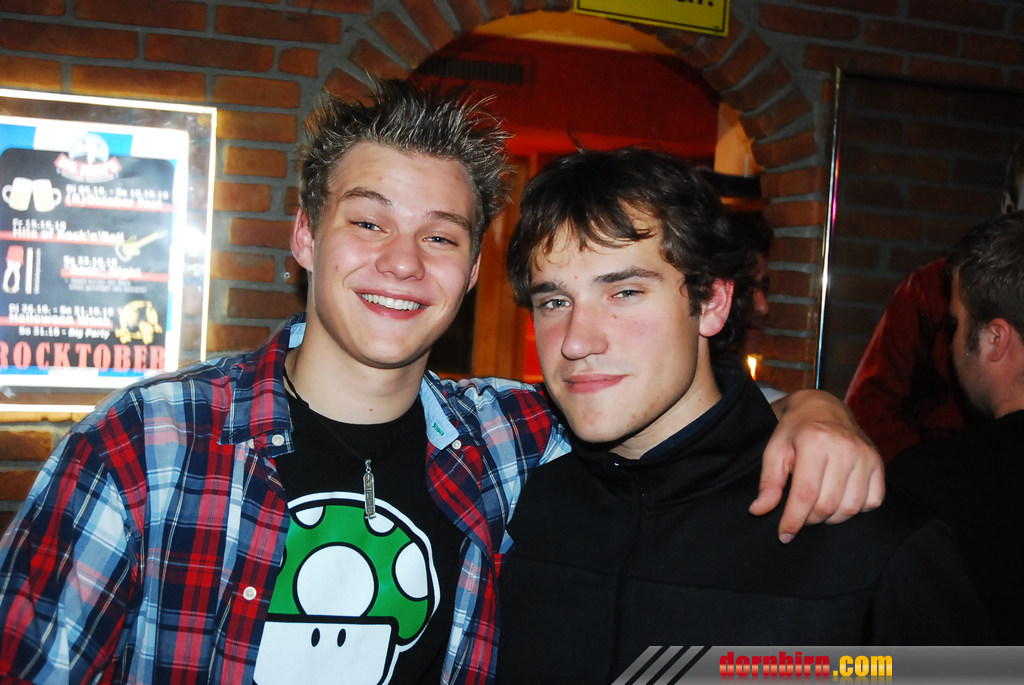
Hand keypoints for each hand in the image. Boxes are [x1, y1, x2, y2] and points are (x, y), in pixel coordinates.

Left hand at [750, 389, 884, 542]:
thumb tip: (759, 511)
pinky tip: (839, 499)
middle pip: (828, 504)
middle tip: (799, 515)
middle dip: (810, 519)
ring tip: (816, 508)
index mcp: (815, 441)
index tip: (784, 535)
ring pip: (851, 508)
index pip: (805, 494)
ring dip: (831, 518)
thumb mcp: (774, 449)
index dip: (793, 520)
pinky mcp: (879, 462)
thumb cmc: (795, 429)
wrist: (823, 406)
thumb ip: (768, 482)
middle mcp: (844, 448)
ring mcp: (865, 455)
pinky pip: (872, 502)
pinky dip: (855, 509)